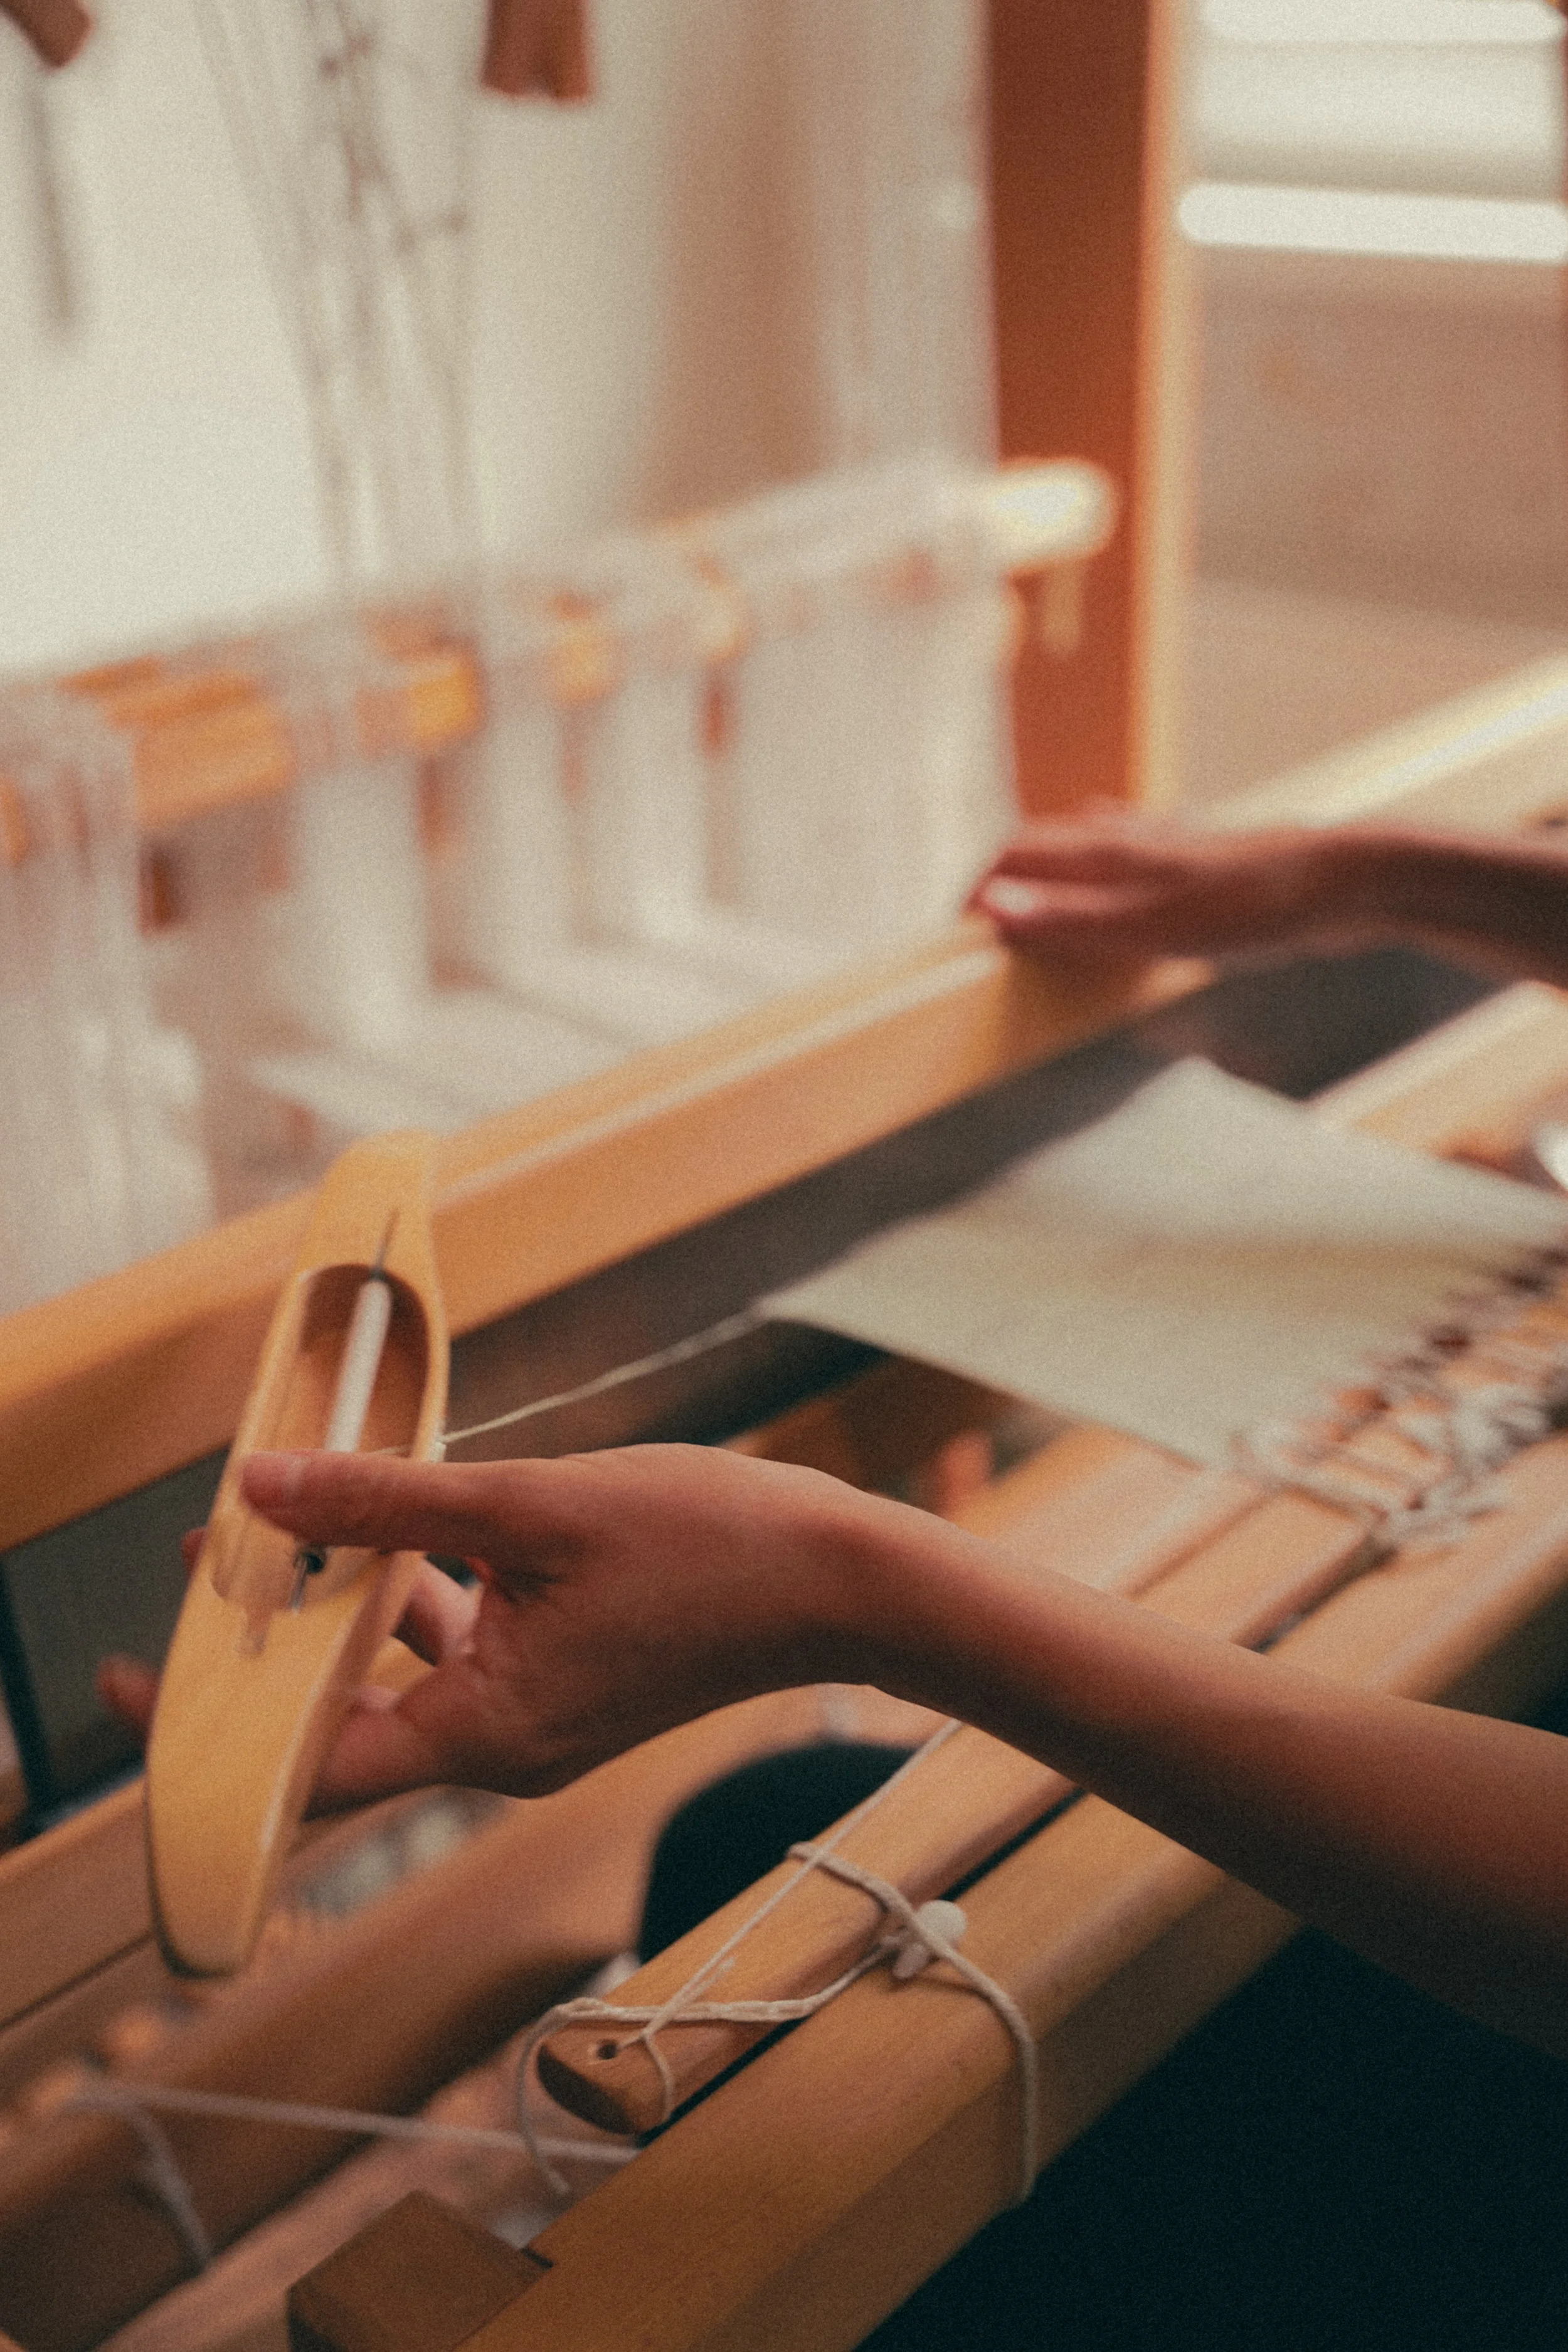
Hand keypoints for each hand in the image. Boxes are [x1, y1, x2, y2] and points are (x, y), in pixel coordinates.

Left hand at [105, 1447, 878, 1809]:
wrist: (841, 1580)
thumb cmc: (708, 1547)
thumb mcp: (530, 1505)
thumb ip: (388, 1503)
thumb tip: (265, 1490)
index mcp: (487, 1733)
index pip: (307, 1769)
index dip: (208, 1732)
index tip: (140, 1676)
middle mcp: (501, 1748)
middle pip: (342, 1720)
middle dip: (271, 1640)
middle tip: (219, 1559)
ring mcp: (535, 1719)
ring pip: (400, 1675)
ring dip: (344, 1605)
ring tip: (291, 1524)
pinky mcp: (563, 1683)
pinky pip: (459, 1649)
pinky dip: (416, 1594)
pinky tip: (403, 1519)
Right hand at [970, 810, 1341, 964]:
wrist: (1346, 883)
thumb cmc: (1254, 907)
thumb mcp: (1153, 926)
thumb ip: (1071, 920)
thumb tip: (990, 910)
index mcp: (1106, 851)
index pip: (1010, 857)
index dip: (973, 892)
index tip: (952, 937)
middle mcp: (1126, 837)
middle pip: (1038, 847)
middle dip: (999, 882)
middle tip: (978, 931)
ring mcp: (1162, 844)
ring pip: (1081, 846)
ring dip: (1046, 872)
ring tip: (1028, 907)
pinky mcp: (1195, 859)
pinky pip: (1126, 855)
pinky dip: (1098, 870)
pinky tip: (1115, 882)